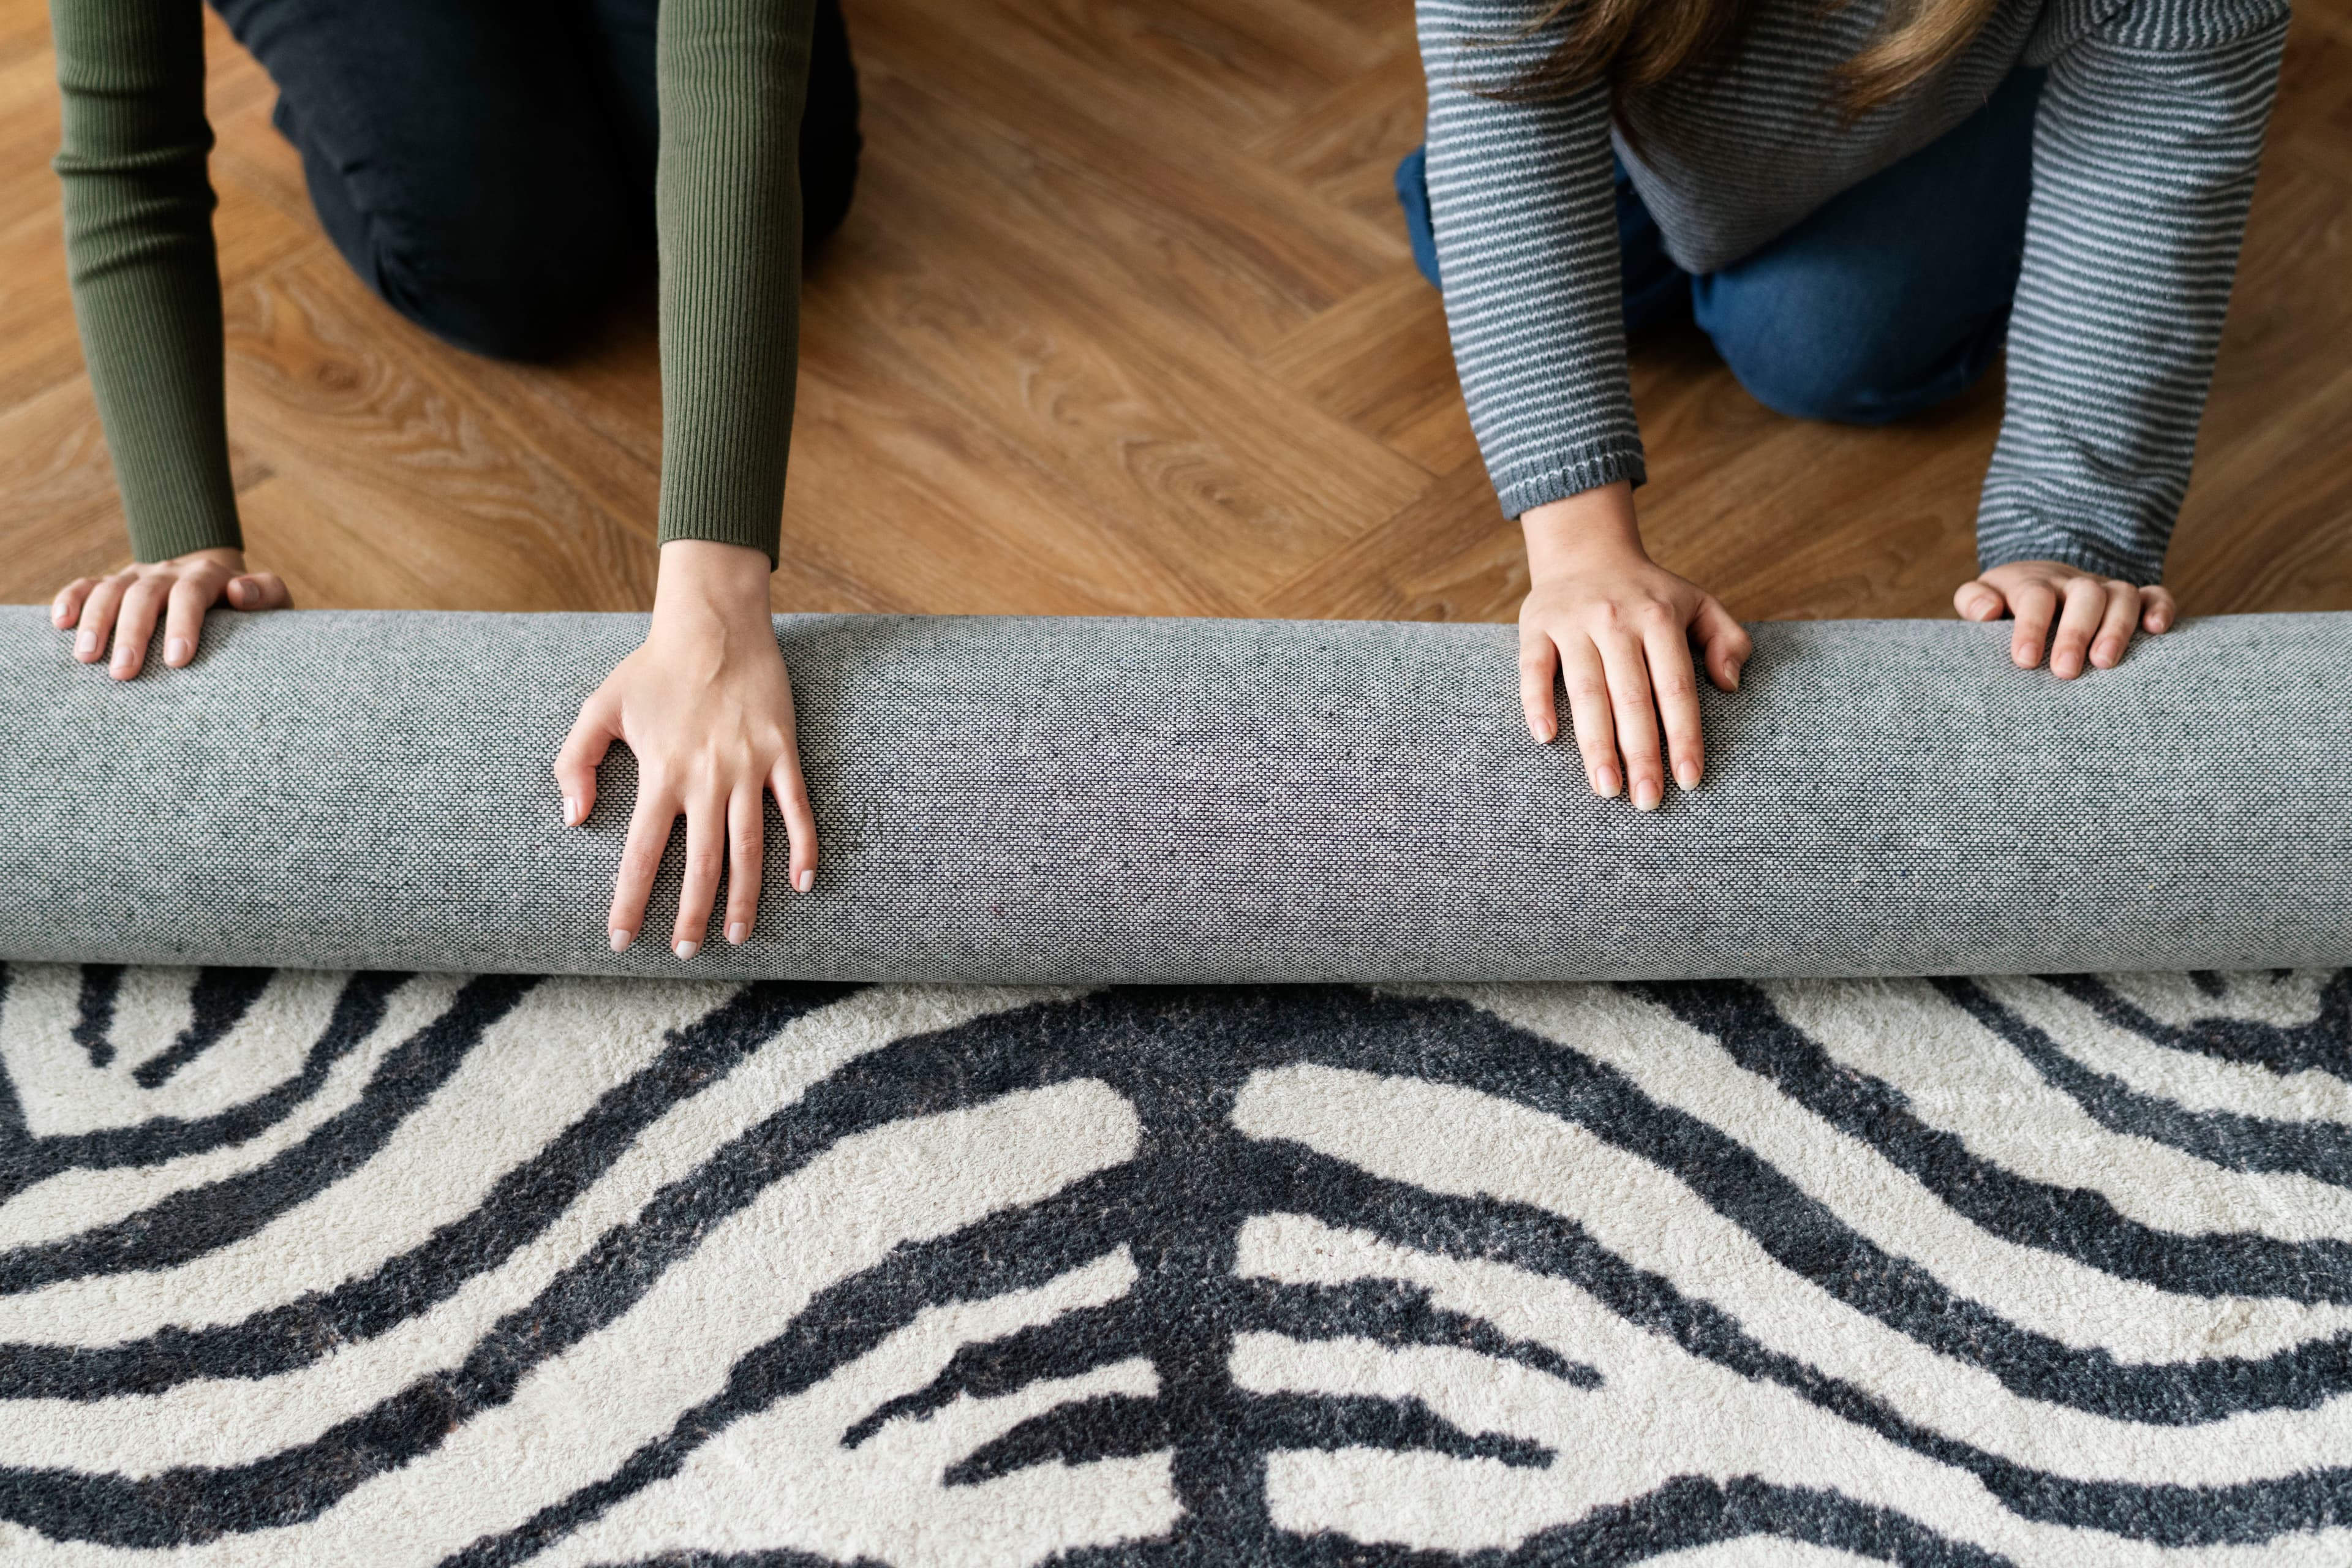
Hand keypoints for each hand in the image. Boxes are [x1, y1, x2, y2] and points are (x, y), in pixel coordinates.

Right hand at [51, 549, 290, 678]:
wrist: (220, 579)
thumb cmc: (250, 603)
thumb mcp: (272, 599)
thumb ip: (266, 593)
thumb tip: (239, 593)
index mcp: (207, 575)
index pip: (192, 594)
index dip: (184, 624)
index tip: (178, 660)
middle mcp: (169, 572)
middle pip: (144, 594)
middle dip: (132, 633)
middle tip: (123, 673)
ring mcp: (138, 576)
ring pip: (111, 589)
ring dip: (97, 621)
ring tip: (85, 657)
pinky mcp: (117, 584)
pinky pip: (87, 584)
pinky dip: (71, 599)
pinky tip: (61, 623)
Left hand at [555, 539, 817, 958]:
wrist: (714, 624)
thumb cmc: (653, 667)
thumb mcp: (598, 708)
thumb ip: (574, 763)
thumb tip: (574, 819)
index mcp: (660, 773)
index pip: (642, 854)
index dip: (632, 902)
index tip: (623, 940)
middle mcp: (705, 779)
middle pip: (701, 864)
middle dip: (692, 915)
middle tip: (686, 951)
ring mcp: (748, 768)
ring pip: (749, 848)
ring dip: (744, 897)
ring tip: (737, 935)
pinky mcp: (782, 754)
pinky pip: (796, 811)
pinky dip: (803, 849)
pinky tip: (801, 884)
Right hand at [1518, 481, 1750, 809]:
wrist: (1585, 549)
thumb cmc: (1647, 592)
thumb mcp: (1698, 602)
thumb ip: (1727, 638)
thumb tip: (1729, 684)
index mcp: (1660, 617)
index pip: (1676, 687)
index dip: (1683, 735)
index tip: (1688, 779)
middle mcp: (1616, 620)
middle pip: (1632, 697)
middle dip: (1641, 753)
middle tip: (1647, 801)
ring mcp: (1574, 624)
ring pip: (1586, 691)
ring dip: (1595, 743)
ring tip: (1607, 789)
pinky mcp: (1536, 627)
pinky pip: (1534, 670)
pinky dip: (1537, 702)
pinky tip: (1546, 738)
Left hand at [1954, 560, 2175, 677]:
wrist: (2037, 582)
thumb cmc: (2006, 603)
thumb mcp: (1982, 596)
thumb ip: (1974, 600)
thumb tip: (1987, 612)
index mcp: (2033, 583)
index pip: (2035, 597)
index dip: (2031, 626)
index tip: (2024, 660)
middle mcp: (2073, 584)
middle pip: (2084, 595)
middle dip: (2076, 633)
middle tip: (2065, 672)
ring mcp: (2105, 589)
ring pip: (2122, 595)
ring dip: (2117, 628)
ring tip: (2104, 663)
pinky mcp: (2132, 599)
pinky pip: (2155, 594)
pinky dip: (2161, 608)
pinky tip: (2157, 631)